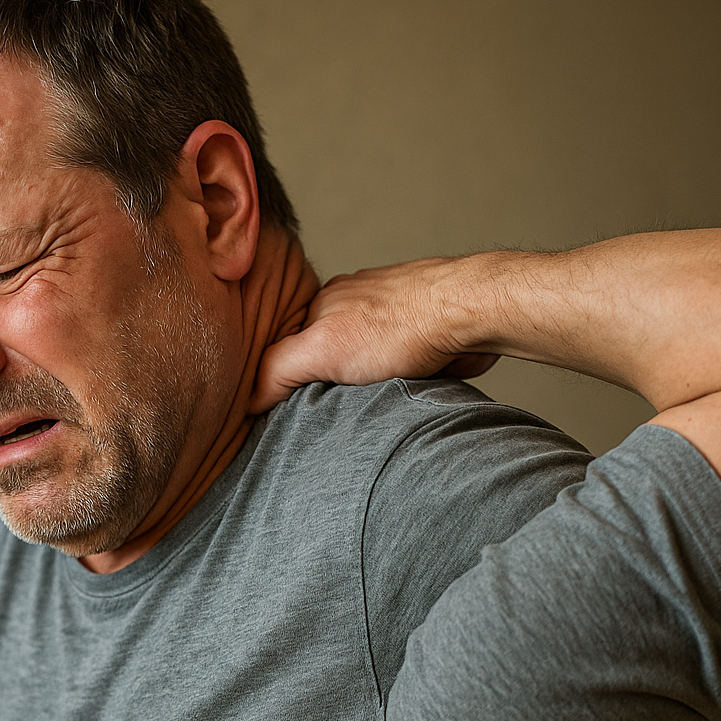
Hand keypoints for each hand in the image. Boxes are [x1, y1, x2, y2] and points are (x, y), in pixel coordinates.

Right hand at [252, 260, 498, 412]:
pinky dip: (398, 382)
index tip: (284, 413)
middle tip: (331, 415)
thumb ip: (278, 369)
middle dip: (326, 386)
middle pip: (325, 358)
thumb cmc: (402, 327)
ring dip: (365, 386)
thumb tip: (249, 399)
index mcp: (322, 305)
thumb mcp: (322, 350)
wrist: (471, 313)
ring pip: (363, 366)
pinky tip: (404, 391)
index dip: (283, 382)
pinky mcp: (423, 335)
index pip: (287, 350)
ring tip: (371, 404)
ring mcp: (390, 317)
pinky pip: (399, 369)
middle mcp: (353, 306)